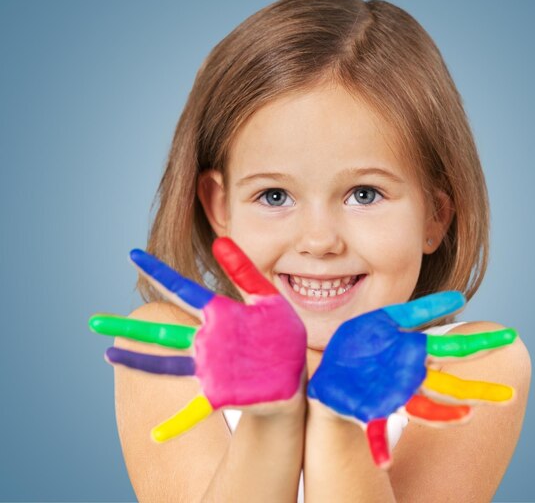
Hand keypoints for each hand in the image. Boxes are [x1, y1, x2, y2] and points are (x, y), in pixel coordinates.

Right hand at [89, 237, 306, 441]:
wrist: (297, 375)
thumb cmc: (282, 336)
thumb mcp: (266, 299)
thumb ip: (243, 271)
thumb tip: (219, 240)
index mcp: (219, 314)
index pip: (183, 289)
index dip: (158, 273)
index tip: (133, 255)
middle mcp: (207, 340)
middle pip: (162, 330)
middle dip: (129, 326)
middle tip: (94, 320)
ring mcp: (211, 367)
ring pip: (167, 364)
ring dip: (138, 363)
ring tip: (108, 356)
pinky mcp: (223, 393)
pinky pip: (194, 411)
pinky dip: (175, 424)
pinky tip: (156, 435)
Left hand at [307, 291, 517, 468]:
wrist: (330, 371)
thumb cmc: (362, 345)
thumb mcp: (388, 319)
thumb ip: (421, 310)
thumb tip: (460, 297)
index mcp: (415, 355)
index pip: (453, 348)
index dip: (481, 344)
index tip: (510, 337)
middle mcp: (411, 379)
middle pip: (449, 387)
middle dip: (478, 392)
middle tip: (509, 396)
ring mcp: (393, 396)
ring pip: (424, 409)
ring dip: (445, 415)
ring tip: (468, 415)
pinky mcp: (369, 410)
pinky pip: (375, 433)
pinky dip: (380, 448)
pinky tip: (384, 462)